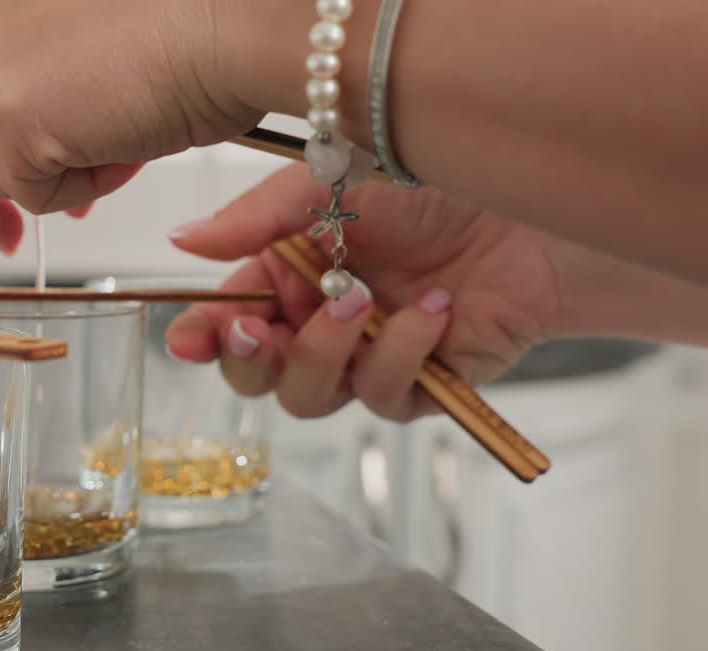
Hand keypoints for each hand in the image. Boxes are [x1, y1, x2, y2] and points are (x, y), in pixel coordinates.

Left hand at [0, 0, 267, 253]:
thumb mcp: (92, 49)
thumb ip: (46, 89)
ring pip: (3, 169)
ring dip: (71, 174)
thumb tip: (42, 160)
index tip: (0, 181)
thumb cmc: (195, 26)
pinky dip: (87, 187)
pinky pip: (33, 195)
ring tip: (130, 134)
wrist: (231, 26)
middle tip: (6, 235)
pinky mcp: (0, 114)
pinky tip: (127, 142)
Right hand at [166, 164, 570, 421]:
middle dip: (252, 357)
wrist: (538, 215)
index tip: (189, 340)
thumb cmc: (438, 188)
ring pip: (309, 398)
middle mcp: (319, 323)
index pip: (227, 320)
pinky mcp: (418, 387)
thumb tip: (181, 239)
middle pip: (256, 375)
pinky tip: (434, 310)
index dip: (202, 337)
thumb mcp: (334, 183)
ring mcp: (366, 359)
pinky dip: (403, 354)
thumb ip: (256, 219)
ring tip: (364, 300)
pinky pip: (382, 397)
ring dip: (326, 352)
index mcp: (289, 275)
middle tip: (261, 328)